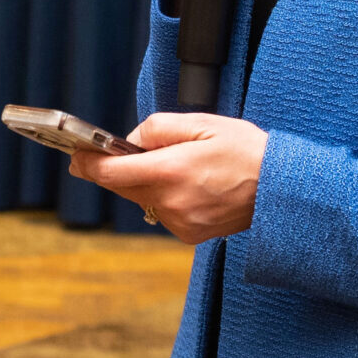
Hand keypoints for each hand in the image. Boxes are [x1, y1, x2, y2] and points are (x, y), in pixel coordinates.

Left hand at [68, 111, 268, 242]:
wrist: (281, 190)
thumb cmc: (246, 151)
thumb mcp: (200, 123)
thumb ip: (155, 129)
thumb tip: (130, 142)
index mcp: (170, 172)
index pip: (111, 172)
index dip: (88, 163)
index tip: (76, 156)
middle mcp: (171, 202)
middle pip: (122, 187)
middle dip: (115, 169)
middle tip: (110, 153)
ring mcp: (179, 222)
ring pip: (142, 199)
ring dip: (144, 183)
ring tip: (173, 165)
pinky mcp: (189, 234)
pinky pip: (162, 211)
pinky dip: (164, 197)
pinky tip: (187, 185)